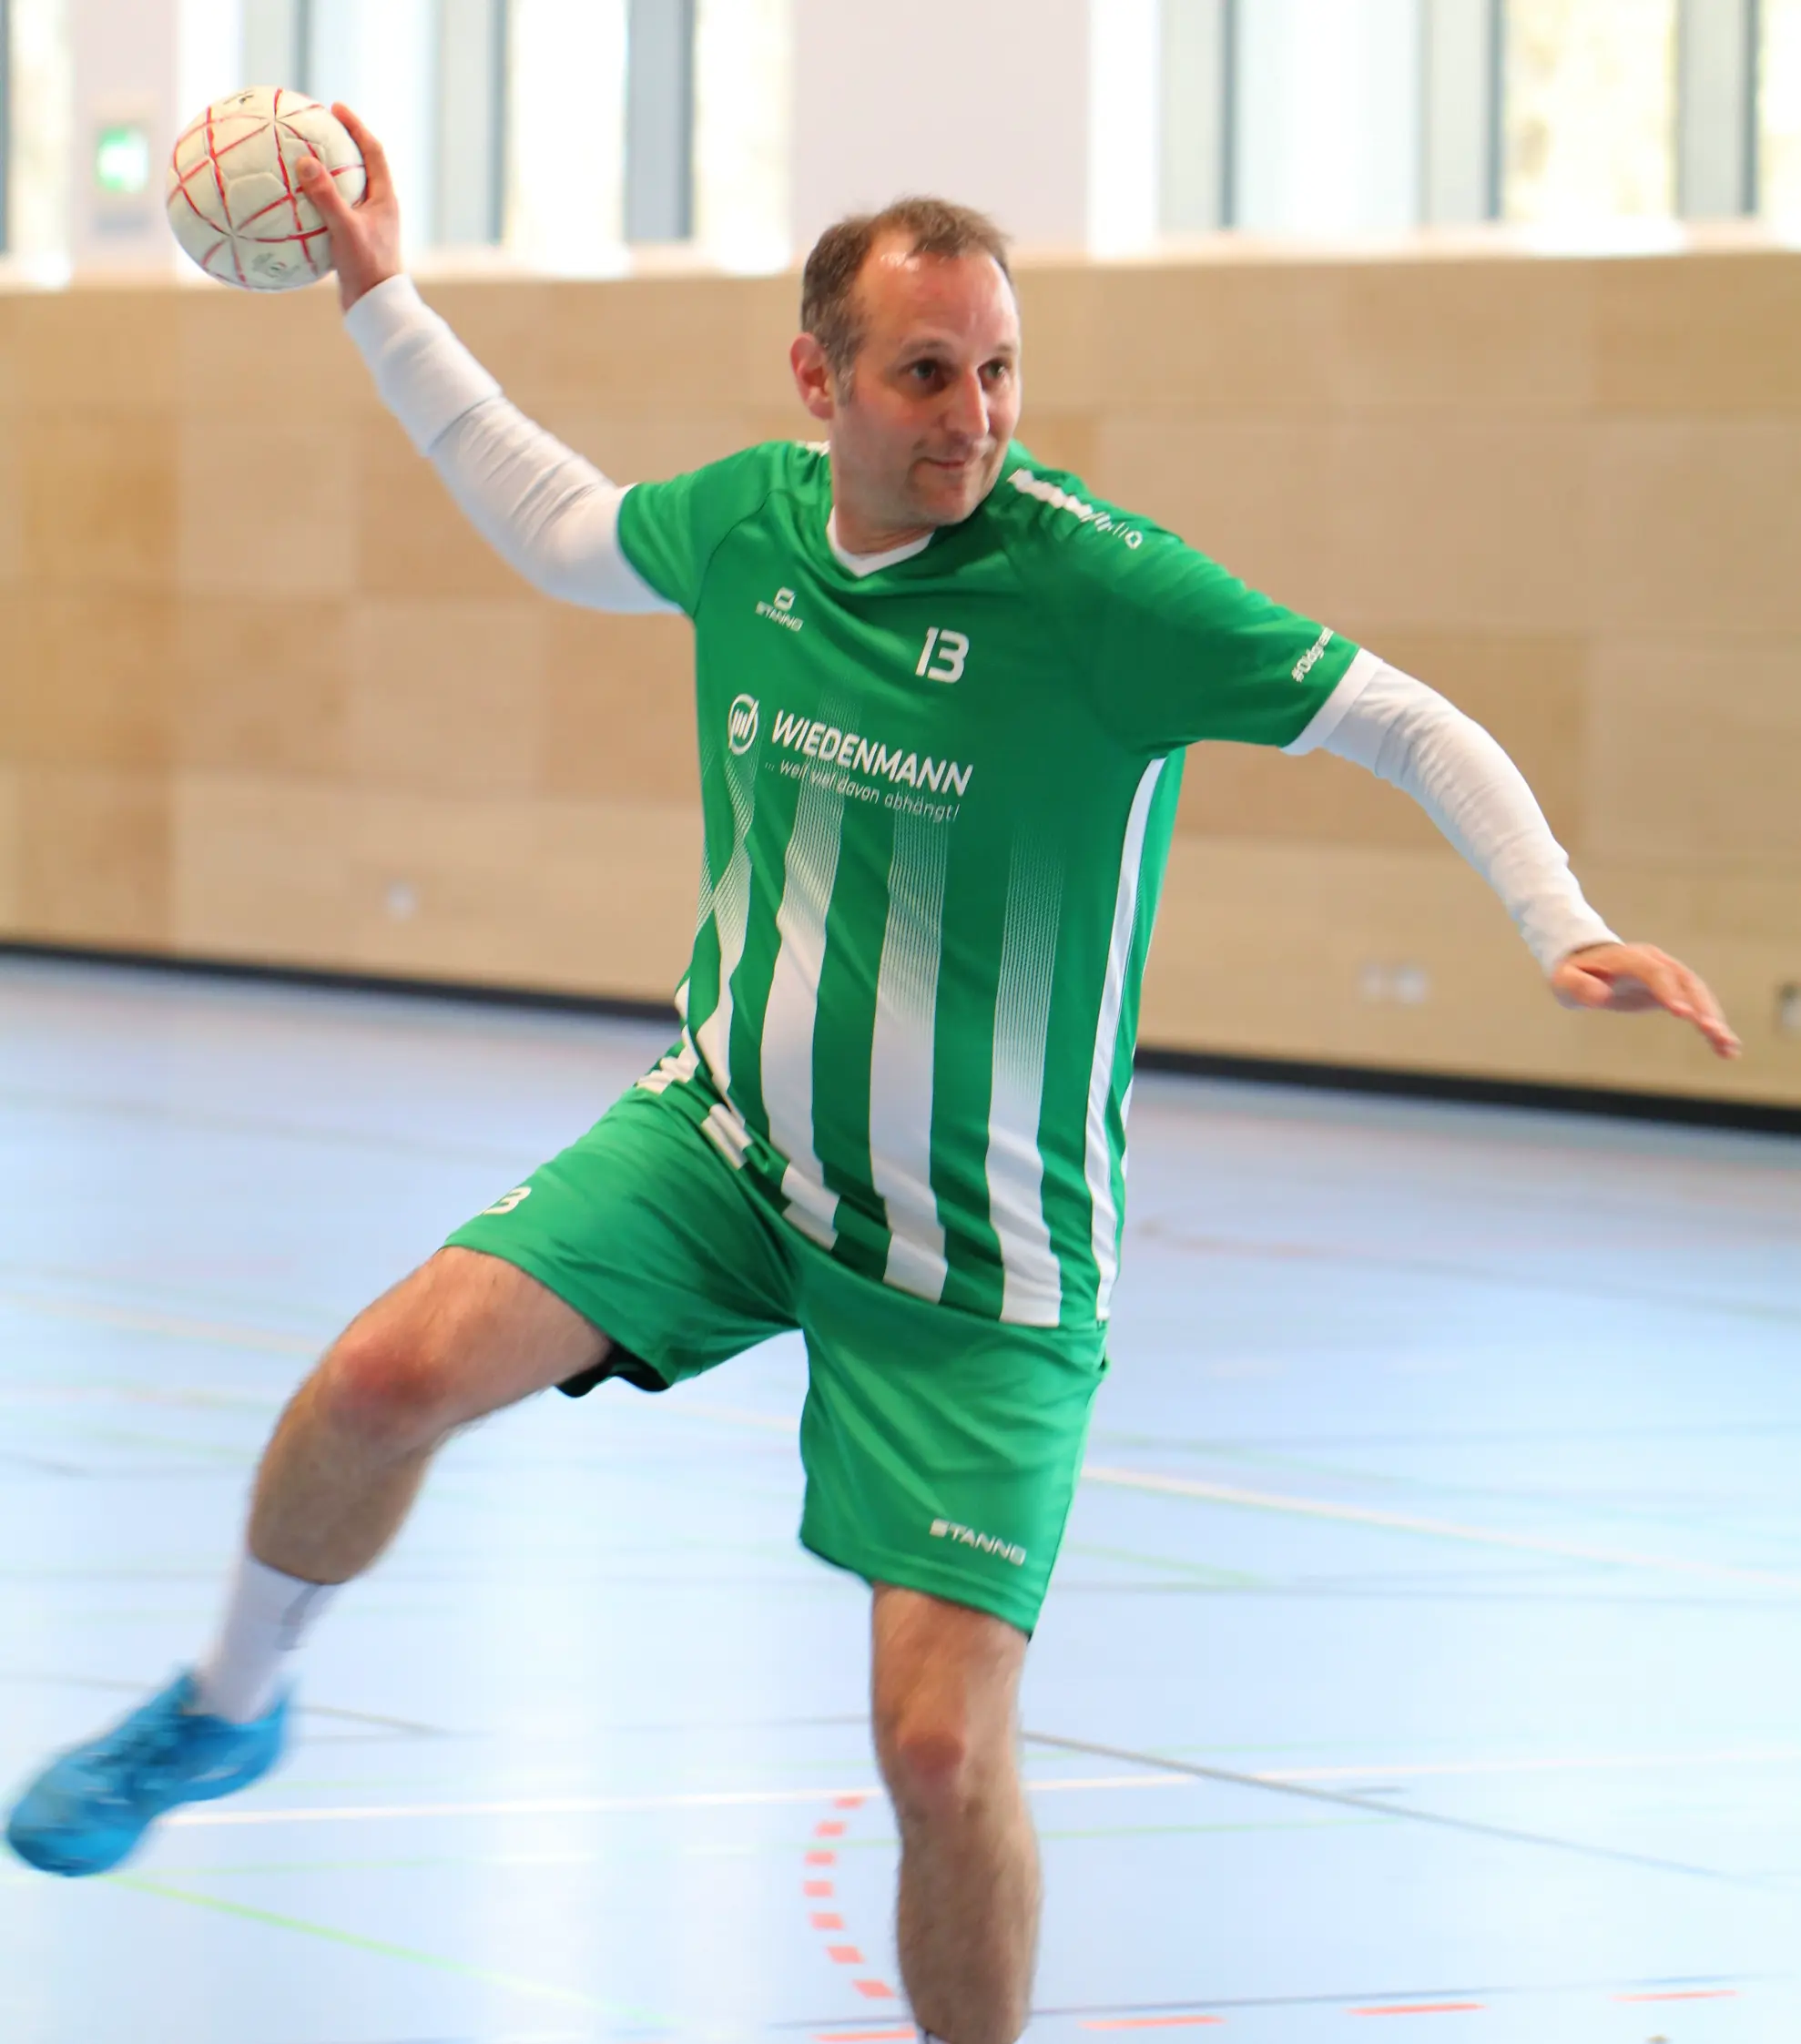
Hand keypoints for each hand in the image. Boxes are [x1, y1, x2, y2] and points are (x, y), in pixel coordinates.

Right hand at [295, 103, 400, 311]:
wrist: (376, 310)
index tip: (335, 108)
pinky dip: (313, 204)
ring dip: (324, 175)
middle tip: (315, 128)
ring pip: (343, 191)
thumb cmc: (367, 269)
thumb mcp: (345, 229)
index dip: (355, 127)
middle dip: (339, 145)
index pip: (373, 151)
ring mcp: (365, 226)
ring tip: (299, 160)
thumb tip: (305, 161)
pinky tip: (290, 202)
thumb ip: (326, 195)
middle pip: (359, 166)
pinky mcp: (352, 243)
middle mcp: (378, 210)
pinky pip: (330, 214)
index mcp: (384, 200)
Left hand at [1550, 942, 1740, 1059]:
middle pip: (1687, 982)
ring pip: (1699, 996)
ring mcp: (1669, 976)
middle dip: (1702, 1006)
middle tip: (1713, 1031)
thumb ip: (1577, 985)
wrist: (1585, 966)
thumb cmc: (1571, 975)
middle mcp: (1657, 964)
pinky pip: (1699, 1008)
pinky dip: (1712, 1027)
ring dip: (1715, 1019)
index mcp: (1631, 959)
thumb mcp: (1564, 980)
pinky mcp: (1674, 992)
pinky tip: (1727, 1050)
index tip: (1683, 1015)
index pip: (1655, 973)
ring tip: (1728, 1045)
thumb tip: (1600, 996)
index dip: (1670, 991)